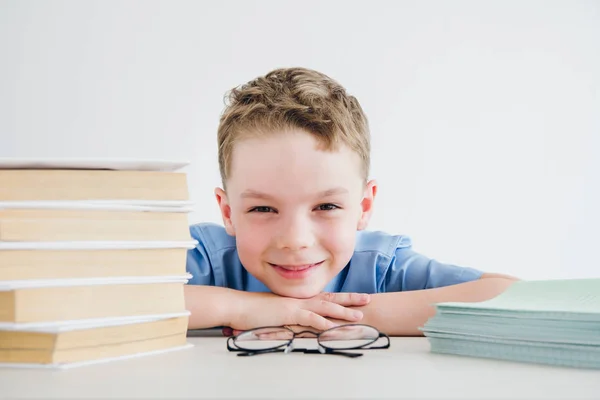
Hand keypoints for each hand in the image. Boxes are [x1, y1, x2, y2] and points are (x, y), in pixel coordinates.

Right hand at [227, 292, 370, 333]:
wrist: (238, 306)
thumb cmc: (254, 311)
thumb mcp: (276, 312)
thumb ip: (290, 316)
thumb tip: (299, 322)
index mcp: (298, 299)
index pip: (325, 297)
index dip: (341, 297)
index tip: (356, 298)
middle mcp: (300, 300)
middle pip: (330, 298)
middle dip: (350, 299)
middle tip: (368, 299)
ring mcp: (294, 305)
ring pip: (324, 307)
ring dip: (342, 312)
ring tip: (358, 316)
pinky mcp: (287, 314)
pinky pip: (307, 318)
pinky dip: (320, 322)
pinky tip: (331, 326)